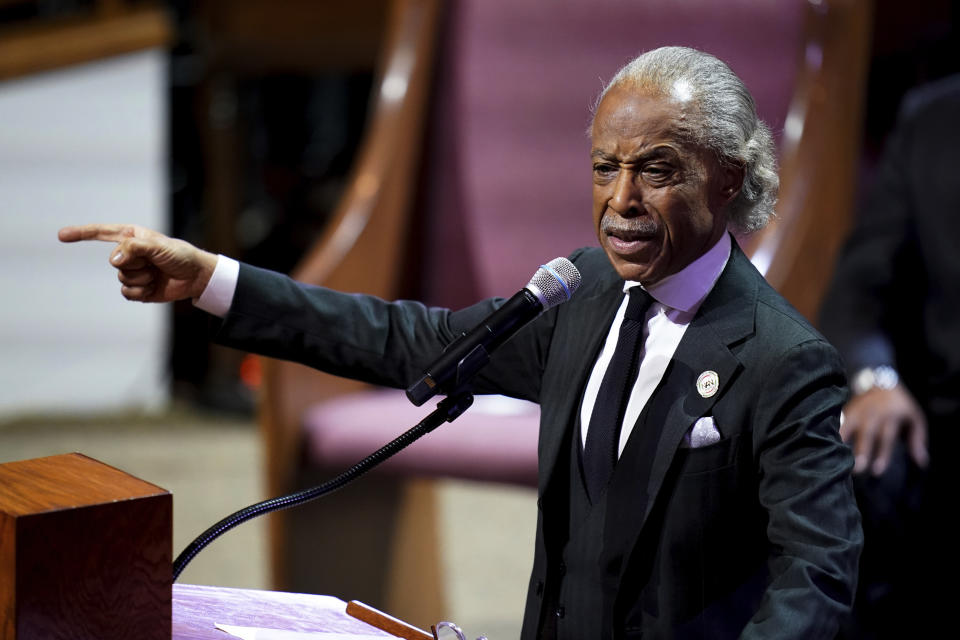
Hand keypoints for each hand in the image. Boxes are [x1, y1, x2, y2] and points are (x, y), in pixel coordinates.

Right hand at [58, 223, 217, 302]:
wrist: (195, 277)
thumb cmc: (180, 256)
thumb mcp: (159, 246)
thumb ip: (135, 249)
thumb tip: (114, 260)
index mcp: (131, 237)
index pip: (101, 233)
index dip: (81, 234)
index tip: (61, 236)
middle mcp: (129, 254)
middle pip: (115, 262)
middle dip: (136, 265)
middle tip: (155, 263)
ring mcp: (132, 272)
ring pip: (122, 279)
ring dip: (142, 279)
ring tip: (157, 274)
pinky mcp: (137, 289)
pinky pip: (127, 293)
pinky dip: (141, 292)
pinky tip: (154, 287)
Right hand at [840, 385, 927, 475]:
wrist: (880, 381)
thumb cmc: (900, 405)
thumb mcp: (915, 419)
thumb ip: (917, 440)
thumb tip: (922, 463)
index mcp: (891, 416)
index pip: (886, 437)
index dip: (882, 454)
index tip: (877, 472)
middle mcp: (873, 413)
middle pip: (867, 433)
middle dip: (861, 450)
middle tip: (856, 469)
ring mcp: (857, 410)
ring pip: (849, 426)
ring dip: (844, 442)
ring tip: (836, 457)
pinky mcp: (846, 410)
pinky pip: (839, 422)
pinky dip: (834, 433)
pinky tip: (827, 444)